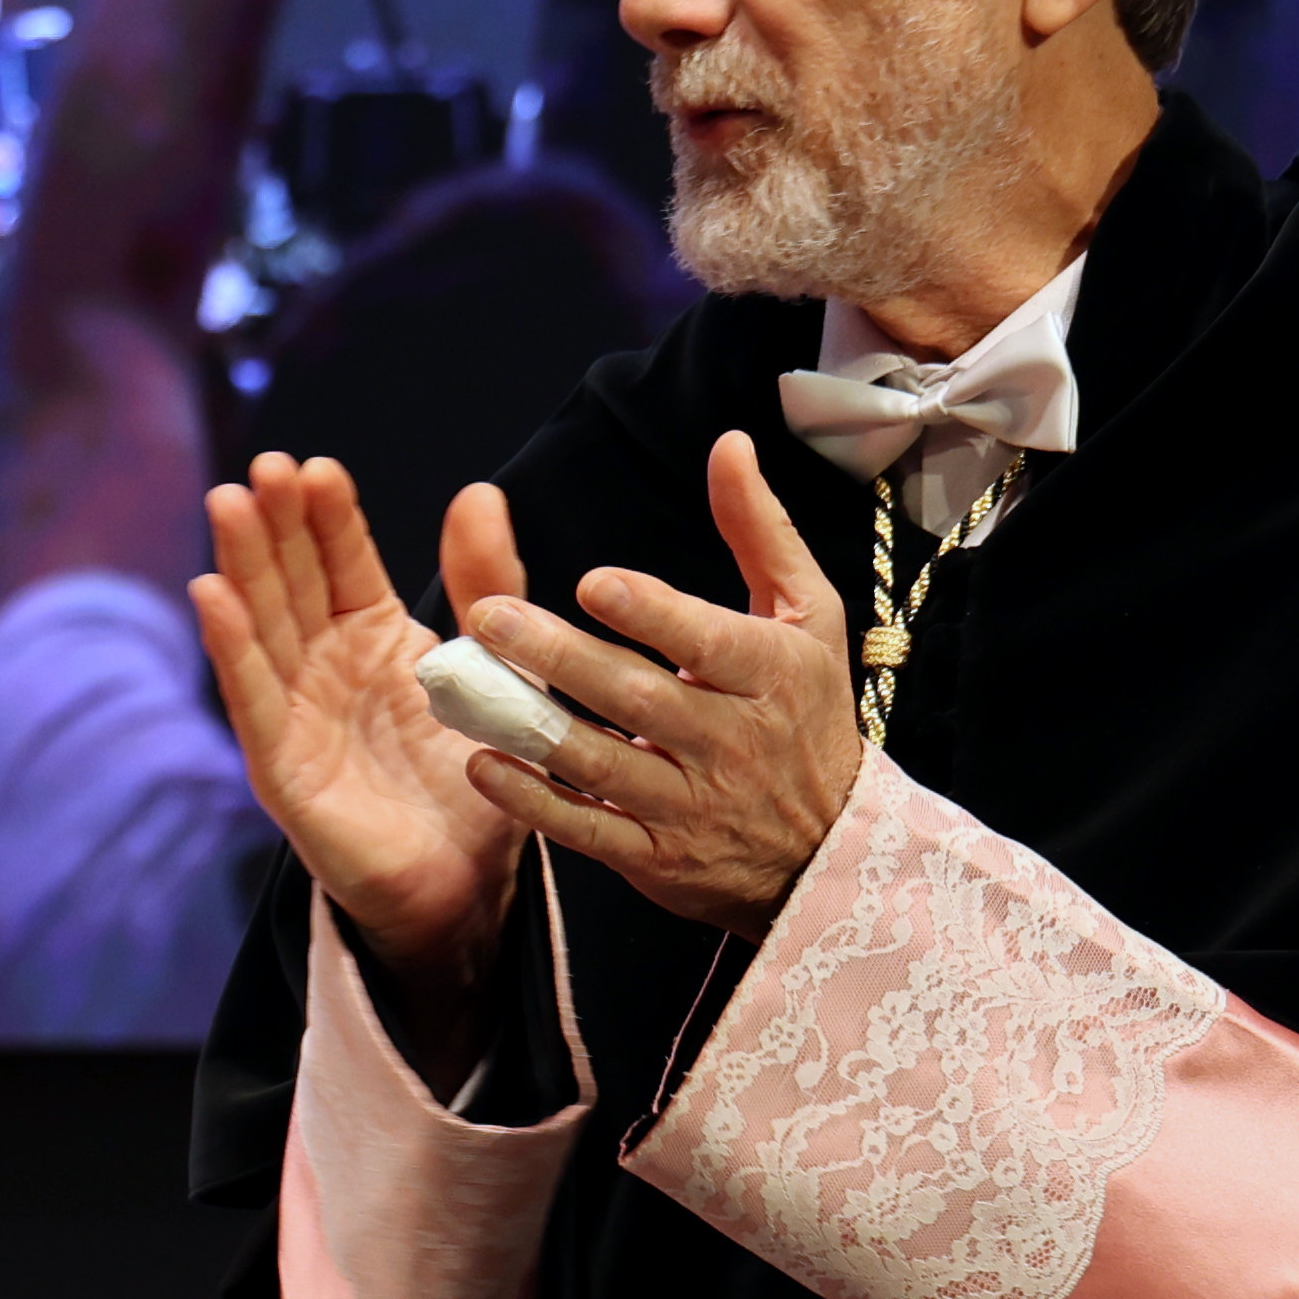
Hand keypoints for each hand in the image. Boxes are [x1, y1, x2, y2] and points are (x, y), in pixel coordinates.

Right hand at [191, 452, 532, 1006]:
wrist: (469, 889)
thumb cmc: (477, 781)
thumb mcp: (499, 670)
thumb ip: (486, 586)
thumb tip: (478, 491)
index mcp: (370, 635)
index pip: (341, 560)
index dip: (327, 515)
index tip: (316, 466)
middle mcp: (321, 666)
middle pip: (291, 581)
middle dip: (275, 524)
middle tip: (264, 467)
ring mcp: (295, 715)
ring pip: (263, 626)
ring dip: (241, 565)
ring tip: (230, 504)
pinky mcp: (283, 769)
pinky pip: (253, 700)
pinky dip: (231, 649)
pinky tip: (210, 594)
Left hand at [441, 429, 863, 936]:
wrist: (829, 847)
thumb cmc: (806, 710)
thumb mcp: (808, 615)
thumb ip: (760, 530)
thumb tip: (729, 443)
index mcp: (769, 673)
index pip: (705, 640)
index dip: (650, 613)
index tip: (592, 582)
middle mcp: (730, 741)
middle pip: (638, 697)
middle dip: (562, 657)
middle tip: (487, 618)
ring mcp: (689, 804)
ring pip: (604, 763)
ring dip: (532, 727)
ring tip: (470, 686)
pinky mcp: (655, 856)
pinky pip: (587, 829)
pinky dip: (534, 802)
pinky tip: (484, 765)